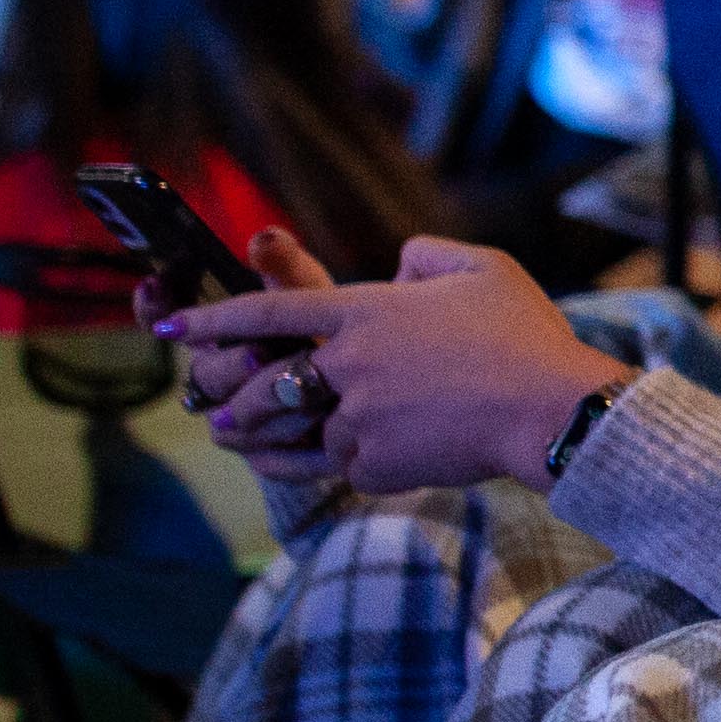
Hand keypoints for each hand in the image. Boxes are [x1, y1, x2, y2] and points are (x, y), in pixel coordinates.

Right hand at [158, 226, 344, 484]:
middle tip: (262, 351)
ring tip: (313, 399)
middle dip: (231, 364)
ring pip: (229, 424)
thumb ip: (288, 269)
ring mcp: (238, 422)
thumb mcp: (315, 297)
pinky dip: (294, 448)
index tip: (155, 283)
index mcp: (223, 333)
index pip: (167, 318)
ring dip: (268, 407)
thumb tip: (262, 238)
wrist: (379, 395)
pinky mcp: (267, 458)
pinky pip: (264, 459)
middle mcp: (220, 378)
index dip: (154, 306)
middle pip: (204, 376)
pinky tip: (322, 438)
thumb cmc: (337, 333)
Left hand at [163, 235, 627, 495]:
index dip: (212, 318)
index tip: (170, 329)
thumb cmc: (526, 335)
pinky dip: (331, 464)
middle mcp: (349, 362)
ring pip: (302, 430)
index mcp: (366, 309)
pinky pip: (341, 466)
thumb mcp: (485, 268)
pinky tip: (319, 465)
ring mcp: (358, 417)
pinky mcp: (375, 464)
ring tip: (240, 442)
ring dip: (270, 436)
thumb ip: (429, 254)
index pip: (269, 310)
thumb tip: (398, 261)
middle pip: (265, 381)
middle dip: (230, 397)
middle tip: (214, 409)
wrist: (550, 411)